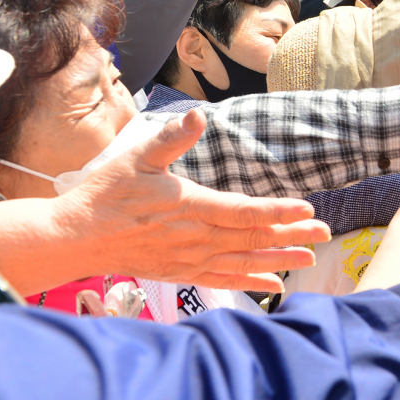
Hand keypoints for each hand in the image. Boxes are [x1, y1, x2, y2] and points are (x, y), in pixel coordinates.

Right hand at [52, 110, 325, 292]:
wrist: (74, 238)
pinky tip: (273, 283)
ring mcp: (189, 259)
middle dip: (292, 235)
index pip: (244, 212)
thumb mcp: (137, 158)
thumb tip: (198, 117)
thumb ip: (172, 139)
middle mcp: (195, 238)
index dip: (278, 211)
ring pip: (243, 261)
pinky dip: (250, 282)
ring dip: (279, 259)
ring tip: (309, 258)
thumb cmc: (106, 195)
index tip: (307, 208)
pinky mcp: (180, 273)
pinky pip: (222, 280)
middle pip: (252, 238)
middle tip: (326, 233)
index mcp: (190, 207)